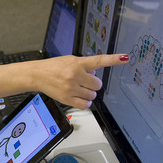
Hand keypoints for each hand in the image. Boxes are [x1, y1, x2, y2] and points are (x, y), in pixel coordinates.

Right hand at [0, 54, 128, 107]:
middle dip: (93, 84)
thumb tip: (95, 73)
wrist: (37, 75)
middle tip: (83, 81)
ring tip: (78, 88)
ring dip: (88, 93)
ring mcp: (71, 88)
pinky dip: (85, 102)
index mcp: (77, 63)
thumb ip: (84, 66)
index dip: (113, 59)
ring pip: (92, 95)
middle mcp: (75, 75)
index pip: (99, 61)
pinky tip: (79, 97)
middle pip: (97, 85)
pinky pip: (86, 104)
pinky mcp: (67, 99)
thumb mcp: (70, 60)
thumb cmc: (53, 67)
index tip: (125, 58)